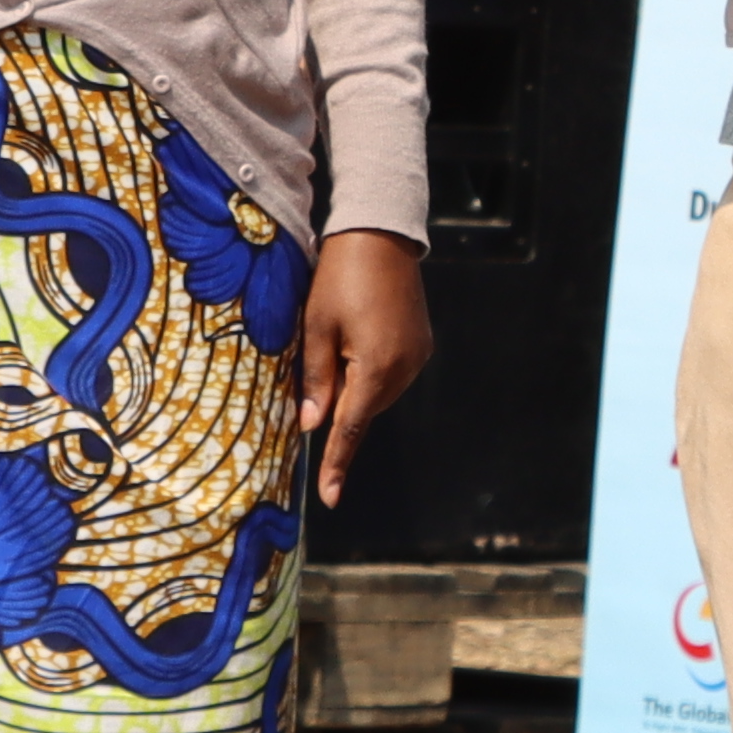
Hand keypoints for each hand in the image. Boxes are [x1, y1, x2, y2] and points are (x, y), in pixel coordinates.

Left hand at [296, 232, 434, 508]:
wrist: (380, 233)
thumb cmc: (339, 277)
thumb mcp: (316, 328)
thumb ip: (316, 381)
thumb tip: (311, 426)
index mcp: (376, 368)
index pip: (349, 430)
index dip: (336, 464)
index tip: (328, 499)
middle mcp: (404, 369)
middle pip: (362, 408)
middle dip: (338, 404)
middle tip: (318, 361)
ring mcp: (417, 357)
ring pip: (375, 392)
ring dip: (353, 383)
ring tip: (337, 338)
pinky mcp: (421, 344)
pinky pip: (390, 373)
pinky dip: (369, 370)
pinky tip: (356, 338)